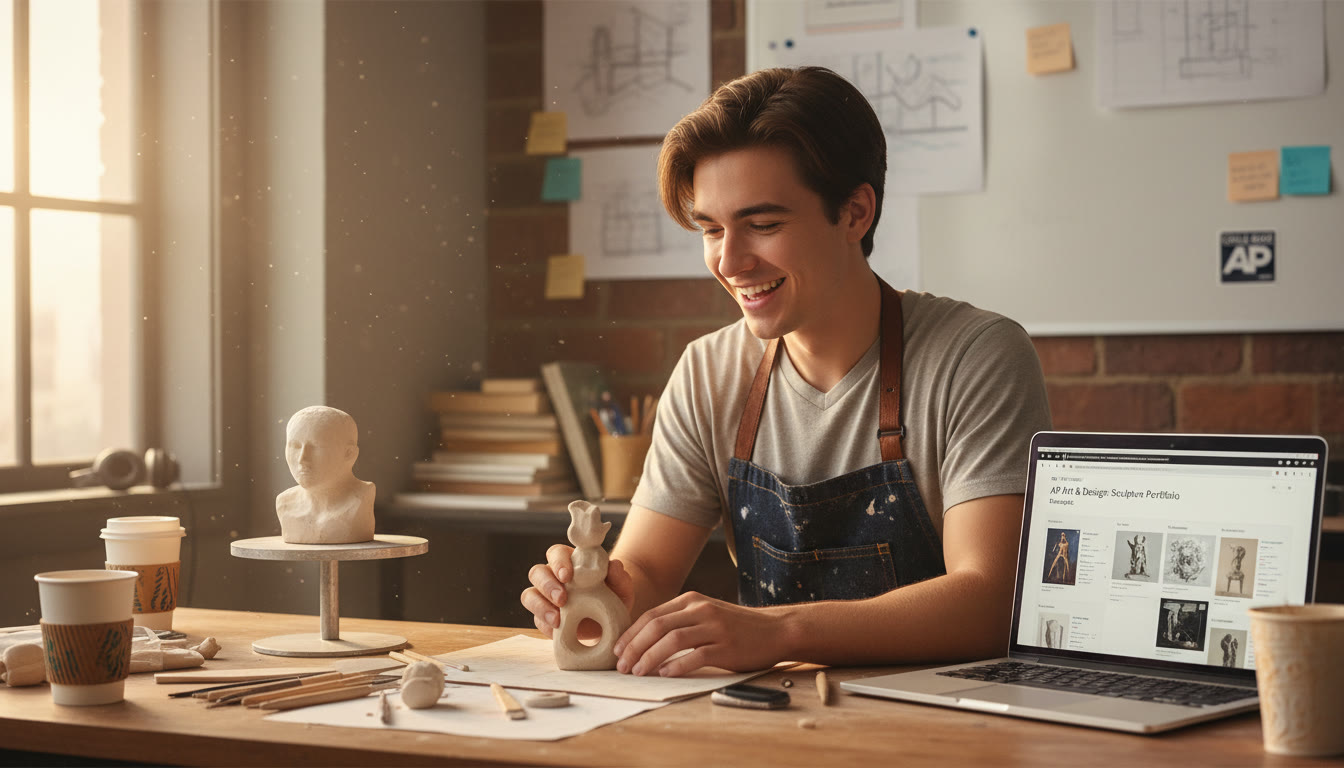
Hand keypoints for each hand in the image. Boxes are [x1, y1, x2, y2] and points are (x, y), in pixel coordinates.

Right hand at [520, 544, 633, 637]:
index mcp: (570, 561)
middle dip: (547, 585)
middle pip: (537, 573)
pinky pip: (536, 619)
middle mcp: (553, 576)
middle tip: (562, 599)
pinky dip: (545, 624)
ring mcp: (545, 597)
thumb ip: (619, 576)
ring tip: (557, 620)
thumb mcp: (622, 588)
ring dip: (540, 606)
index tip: (567, 576)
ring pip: (529, 595)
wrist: (612, 621)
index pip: (556, 553)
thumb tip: (615, 565)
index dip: (558, 562)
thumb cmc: (615, 597)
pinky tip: (557, 630)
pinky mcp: (543, 617)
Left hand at [613, 591, 784, 676]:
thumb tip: (644, 640)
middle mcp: (701, 610)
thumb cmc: (736, 627)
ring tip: (638, 672)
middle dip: (634, 647)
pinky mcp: (727, 647)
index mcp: (691, 600)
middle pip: (657, 626)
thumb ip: (680, 620)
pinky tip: (665, 674)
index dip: (630, 634)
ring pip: (672, 640)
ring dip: (650, 657)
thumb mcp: (706, 614)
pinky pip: (696, 656)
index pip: (651, 615)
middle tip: (622, 666)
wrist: (776, 630)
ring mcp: (714, 628)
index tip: (617, 651)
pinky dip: (677, 666)